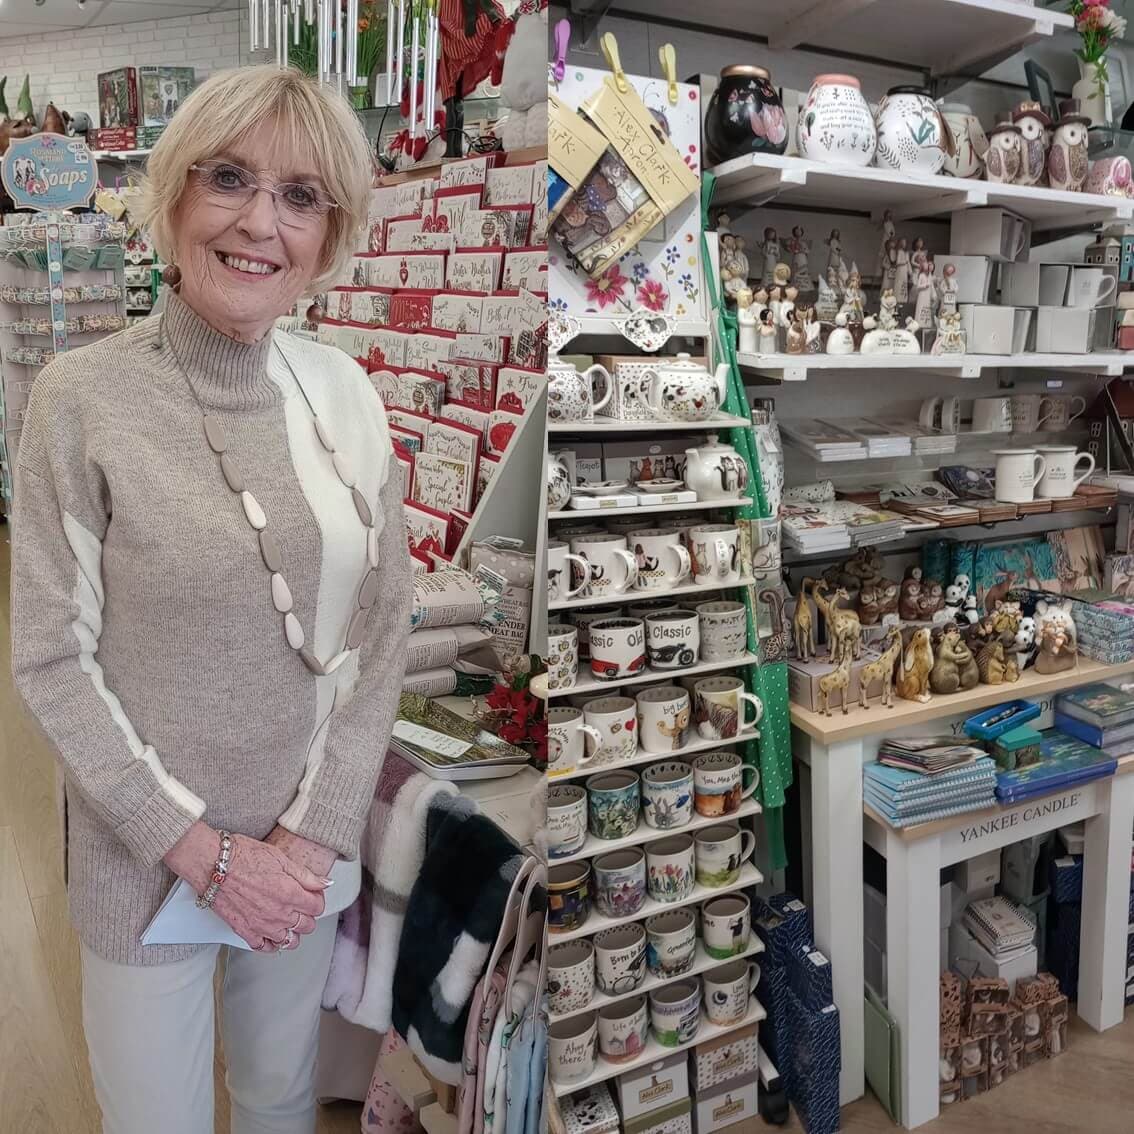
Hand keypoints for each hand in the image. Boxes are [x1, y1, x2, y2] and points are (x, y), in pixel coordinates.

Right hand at [164, 822, 328, 951]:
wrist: (213, 864)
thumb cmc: (243, 856)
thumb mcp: (281, 858)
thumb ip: (306, 875)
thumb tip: (326, 884)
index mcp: (290, 894)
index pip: (317, 908)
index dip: (317, 899)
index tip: (312, 893)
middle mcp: (278, 914)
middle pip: (307, 926)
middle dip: (308, 915)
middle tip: (300, 904)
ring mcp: (262, 926)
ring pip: (289, 941)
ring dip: (292, 932)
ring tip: (288, 919)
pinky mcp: (244, 932)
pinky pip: (264, 948)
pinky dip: (271, 943)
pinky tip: (271, 932)